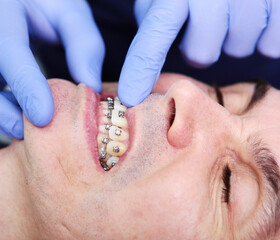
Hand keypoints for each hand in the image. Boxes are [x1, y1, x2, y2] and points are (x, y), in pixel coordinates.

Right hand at [0, 0, 104, 137]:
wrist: (26, 0)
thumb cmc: (50, 7)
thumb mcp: (73, 15)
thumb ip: (85, 45)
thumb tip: (89, 87)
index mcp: (1, 6)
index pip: (6, 47)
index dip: (24, 86)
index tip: (44, 118)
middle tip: (24, 130)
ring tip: (24, 123)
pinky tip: (16, 112)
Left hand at [118, 0, 279, 106]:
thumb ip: (153, 25)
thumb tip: (139, 75)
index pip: (154, 35)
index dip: (140, 70)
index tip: (130, 97)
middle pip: (202, 54)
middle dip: (197, 49)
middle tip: (201, 28)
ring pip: (237, 48)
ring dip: (231, 40)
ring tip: (229, 17)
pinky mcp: (279, 3)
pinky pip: (271, 45)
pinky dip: (263, 40)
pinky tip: (255, 20)